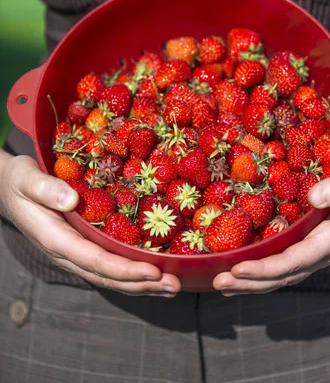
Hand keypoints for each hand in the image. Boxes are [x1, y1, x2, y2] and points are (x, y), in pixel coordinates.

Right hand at [0, 152, 179, 296]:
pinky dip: (132, 272)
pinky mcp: (83, 246)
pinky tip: (155, 273)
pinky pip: (109, 263)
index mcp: (56, 240)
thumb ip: (46, 189)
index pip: (95, 261)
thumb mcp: (26, 179)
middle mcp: (68, 253)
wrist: (9, 188)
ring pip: (110, 276)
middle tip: (174, 286)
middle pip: (108, 277)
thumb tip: (72, 199)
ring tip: (172, 287)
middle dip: (142, 284)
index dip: (124, 270)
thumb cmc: (18, 181)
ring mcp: (75, 253)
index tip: (152, 272)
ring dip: (142, 285)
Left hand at [213, 132, 329, 295]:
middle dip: (250, 282)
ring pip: (281, 274)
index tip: (238, 268)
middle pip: (283, 275)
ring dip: (252, 282)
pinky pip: (283, 261)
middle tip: (219, 283)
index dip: (265, 268)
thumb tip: (313, 197)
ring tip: (222, 284)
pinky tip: (240, 270)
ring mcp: (315, 248)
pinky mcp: (309, 241)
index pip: (294, 261)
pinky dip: (260, 270)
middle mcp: (322, 250)